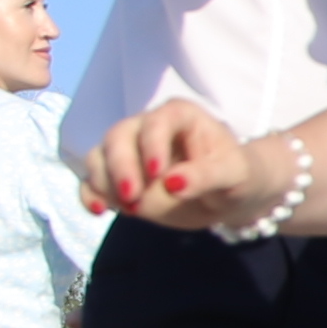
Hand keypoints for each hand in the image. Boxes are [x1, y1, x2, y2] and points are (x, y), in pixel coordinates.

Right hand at [76, 100, 281, 228]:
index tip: (157, 174)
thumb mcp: (233, 175)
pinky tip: (98, 211)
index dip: (151, 145)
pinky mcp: (119, 177)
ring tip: (128, 209)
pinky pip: (94, 181)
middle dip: (120, 167)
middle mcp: (147, 127)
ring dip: (104, 182)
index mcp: (179, 116)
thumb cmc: (235, 175)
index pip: (156, 122)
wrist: (227, 195)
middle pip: (118, 136)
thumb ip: (206, 176)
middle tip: (134, 198)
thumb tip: (173, 184)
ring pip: (100, 156)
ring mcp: (129, 151)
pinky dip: (90, 194)